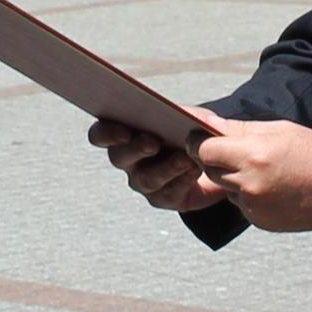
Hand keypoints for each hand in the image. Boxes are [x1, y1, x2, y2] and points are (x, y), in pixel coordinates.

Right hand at [89, 118, 222, 213]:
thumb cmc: (192, 132)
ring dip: (166, 167)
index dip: (107, 133)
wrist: (211, 163)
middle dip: (135, 148)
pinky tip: (195, 168)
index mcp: (125, 131)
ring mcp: (142, 180)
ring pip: (146, 178)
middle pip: (118, 157)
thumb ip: (189, 114)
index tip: (124, 131)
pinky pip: (168, 193)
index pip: (100, 134)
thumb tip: (189, 117)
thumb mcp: (193, 117)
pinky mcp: (162, 198)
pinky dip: (183, 179)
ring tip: (185, 158)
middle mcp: (128, 158)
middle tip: (153, 142)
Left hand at [193, 116, 311, 232]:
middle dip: (216, 160)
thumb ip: (238, 129)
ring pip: (225, 188)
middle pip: (210, 170)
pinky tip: (272, 187)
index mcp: (253, 155)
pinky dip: (248, 195)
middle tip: (236, 152)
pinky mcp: (259, 220)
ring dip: (233, 178)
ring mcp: (254, 206)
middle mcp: (249, 184)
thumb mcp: (277, 129)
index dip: (201, 143)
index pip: (204, 150)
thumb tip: (206, 124)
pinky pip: (240, 204)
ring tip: (262, 169)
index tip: (204, 139)